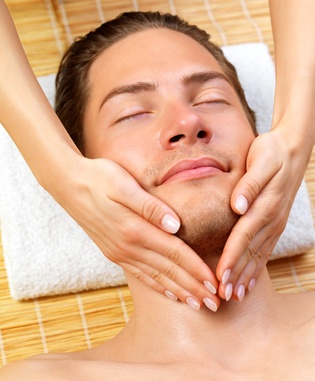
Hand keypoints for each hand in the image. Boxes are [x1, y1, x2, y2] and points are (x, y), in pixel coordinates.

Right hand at [54, 156, 219, 309]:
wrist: (68, 184)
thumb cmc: (99, 178)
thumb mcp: (124, 185)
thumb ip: (149, 206)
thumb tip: (175, 225)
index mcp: (135, 229)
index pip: (174, 253)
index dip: (196, 269)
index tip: (214, 284)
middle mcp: (128, 246)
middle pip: (168, 270)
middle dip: (193, 288)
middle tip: (214, 304)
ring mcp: (120, 252)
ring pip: (155, 277)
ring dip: (178, 291)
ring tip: (197, 304)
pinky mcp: (114, 252)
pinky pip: (140, 274)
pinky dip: (157, 285)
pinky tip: (168, 293)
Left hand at [216, 128, 310, 300]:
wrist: (292, 150)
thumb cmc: (271, 153)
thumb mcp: (260, 162)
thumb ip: (248, 185)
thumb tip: (237, 207)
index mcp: (265, 205)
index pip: (243, 237)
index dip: (231, 258)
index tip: (220, 276)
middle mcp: (271, 219)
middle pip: (250, 252)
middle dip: (237, 275)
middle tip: (223, 296)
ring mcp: (275, 223)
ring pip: (259, 255)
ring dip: (247, 276)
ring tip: (236, 295)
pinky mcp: (275, 223)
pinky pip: (266, 249)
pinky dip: (257, 267)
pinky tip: (251, 279)